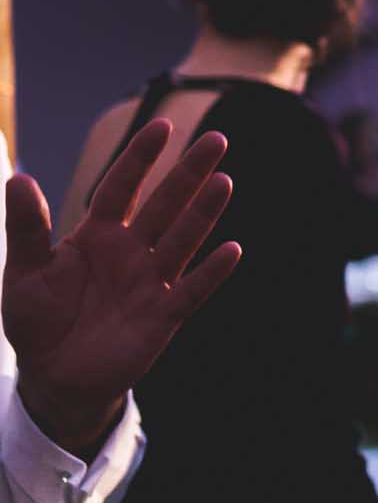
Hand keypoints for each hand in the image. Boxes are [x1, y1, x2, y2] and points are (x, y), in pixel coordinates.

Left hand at [4, 121, 239, 455]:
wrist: (54, 375)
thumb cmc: (37, 319)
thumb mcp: (24, 271)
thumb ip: (27, 228)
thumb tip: (21, 179)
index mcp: (96, 235)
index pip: (121, 187)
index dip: (141, 159)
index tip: (163, 127)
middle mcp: (130, 251)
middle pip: (164, 205)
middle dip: (188, 173)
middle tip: (216, 140)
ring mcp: (150, 281)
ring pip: (182, 239)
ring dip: (203, 212)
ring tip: (224, 181)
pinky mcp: (162, 315)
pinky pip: (191, 289)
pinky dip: (211, 272)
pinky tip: (231, 250)